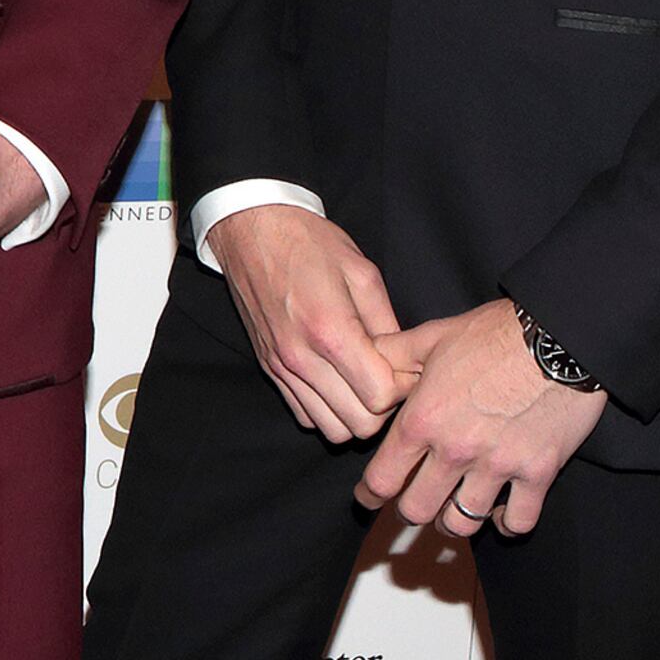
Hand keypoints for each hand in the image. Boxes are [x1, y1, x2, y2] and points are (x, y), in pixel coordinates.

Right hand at [203, 204, 412, 443]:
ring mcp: (282, 367)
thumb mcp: (362, 272)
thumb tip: (406, 363)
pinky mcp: (270, 369)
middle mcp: (302, 357)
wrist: (253, 230)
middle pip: (359, 424)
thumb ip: (387, 324)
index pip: (380, 397)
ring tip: (364, 384)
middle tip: (389, 378)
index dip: (403, 387)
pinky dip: (327, 411)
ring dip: (355, 415)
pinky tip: (338, 384)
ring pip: (332, 429)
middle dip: (383, 408)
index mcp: (331, 331)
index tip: (406, 368)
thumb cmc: (310, 244)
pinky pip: (306, 415)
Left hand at [352, 301, 606, 537]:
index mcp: (424, 419)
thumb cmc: (496, 333)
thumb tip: (366, 359)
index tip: (368, 498)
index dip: (369, 494)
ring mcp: (498, 465)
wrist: (559, 336)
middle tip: (412, 506)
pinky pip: (518, 521)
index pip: (382, 478)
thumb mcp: (434, 335)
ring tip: (451, 514)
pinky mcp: (539, 472)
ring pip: (462, 524)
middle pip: (416, 510)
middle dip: (409, 512)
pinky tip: (499, 512)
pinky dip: (506, 524)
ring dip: (453, 523)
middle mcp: (456, 450)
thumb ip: (394, 353)